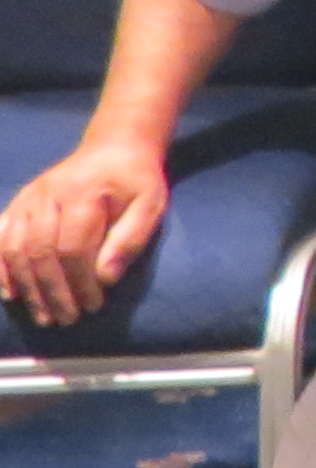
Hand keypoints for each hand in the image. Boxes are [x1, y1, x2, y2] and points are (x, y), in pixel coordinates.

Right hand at [0, 135, 170, 325]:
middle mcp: (46, 196)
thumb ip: (130, 239)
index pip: (73, 248)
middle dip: (53, 292)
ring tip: (44, 316)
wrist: (113, 148)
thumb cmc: (134, 180)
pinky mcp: (16, 205)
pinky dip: (0, 269)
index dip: (80, 282)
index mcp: (82, 193)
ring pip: (16, 250)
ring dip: (28, 288)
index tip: (94, 306)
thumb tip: (106, 279)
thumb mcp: (150, 204)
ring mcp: (26, 200)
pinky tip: (10, 294)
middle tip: (67, 319)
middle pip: (41, 253)